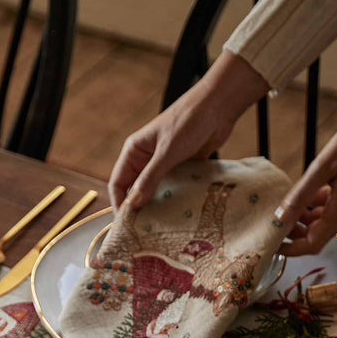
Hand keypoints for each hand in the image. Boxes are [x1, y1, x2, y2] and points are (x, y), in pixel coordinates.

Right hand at [109, 51, 268, 210]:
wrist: (219, 106)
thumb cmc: (188, 122)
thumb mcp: (167, 151)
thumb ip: (150, 178)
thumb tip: (133, 204)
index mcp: (134, 151)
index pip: (118, 183)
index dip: (119, 204)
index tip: (124, 225)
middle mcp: (145, 159)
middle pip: (133, 189)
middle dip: (136, 208)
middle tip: (141, 231)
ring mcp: (163, 163)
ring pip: (152, 191)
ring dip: (154, 206)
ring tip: (157, 226)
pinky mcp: (180, 167)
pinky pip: (171, 188)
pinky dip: (171, 200)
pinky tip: (175, 214)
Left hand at [277, 98, 336, 255]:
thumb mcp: (323, 167)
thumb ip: (301, 195)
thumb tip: (280, 217)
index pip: (312, 244)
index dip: (291, 249)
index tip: (273, 243)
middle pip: (316, 237)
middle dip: (294, 234)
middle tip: (275, 223)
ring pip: (322, 224)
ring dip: (303, 220)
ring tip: (285, 207)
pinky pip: (329, 211)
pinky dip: (314, 209)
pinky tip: (304, 195)